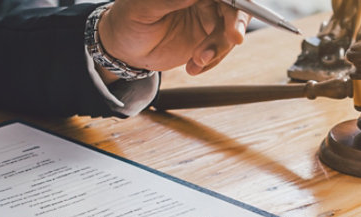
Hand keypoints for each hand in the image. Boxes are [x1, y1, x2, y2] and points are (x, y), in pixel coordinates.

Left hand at [97, 0, 251, 75]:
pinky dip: (213, 61)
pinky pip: (221, 49)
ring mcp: (207, 17)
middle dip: (236, 22)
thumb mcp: (142, 9)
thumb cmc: (127, 20)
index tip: (232, 19)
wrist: (125, 49)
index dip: (233, 0)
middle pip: (233, 6)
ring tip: (197, 60)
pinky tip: (194, 67)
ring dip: (219, 47)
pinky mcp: (208, 39)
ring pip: (230, 29)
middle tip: (233, 38)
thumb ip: (169, 0)